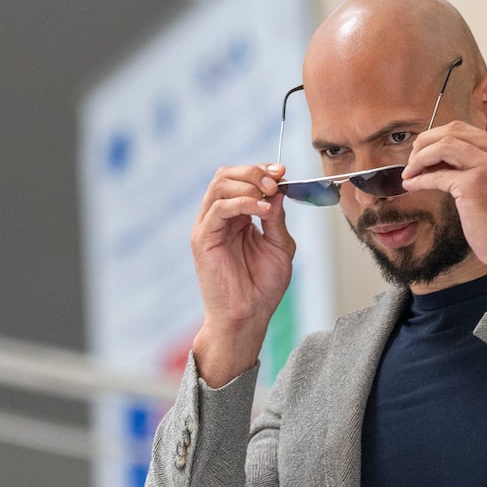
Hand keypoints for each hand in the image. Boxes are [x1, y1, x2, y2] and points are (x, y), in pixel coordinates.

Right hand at [188, 163, 295, 383]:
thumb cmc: (263, 286)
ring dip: (248, 183)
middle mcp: (220, 218)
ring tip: (270, 194)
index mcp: (237, 217)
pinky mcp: (203, 238)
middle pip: (226, 175)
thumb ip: (276, 218)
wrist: (249, 315)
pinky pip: (219, 208)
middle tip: (276, 180)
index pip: (240, 180)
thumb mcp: (280, 246)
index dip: (261, 171)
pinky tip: (262, 210)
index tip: (283, 173)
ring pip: (219, 185)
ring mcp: (209, 226)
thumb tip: (278, 190)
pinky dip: (243, 202)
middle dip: (254, 172)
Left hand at [401, 122, 486, 279]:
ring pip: (443, 146)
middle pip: (454, 131)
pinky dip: (420, 180)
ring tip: (410, 172)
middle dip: (427, 142)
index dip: (442, 138)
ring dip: (420, 158)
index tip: (427, 151)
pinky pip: (437, 175)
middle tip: (413, 158)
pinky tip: (412, 185)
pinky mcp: (474, 184)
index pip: (469, 131)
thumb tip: (443, 155)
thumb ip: (484, 165)